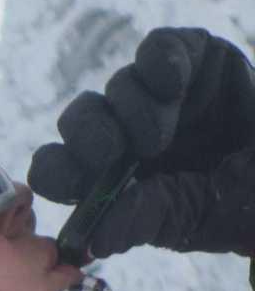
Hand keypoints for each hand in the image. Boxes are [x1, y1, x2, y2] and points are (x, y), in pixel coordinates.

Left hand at [28, 27, 254, 258]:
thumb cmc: (245, 203)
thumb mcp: (192, 218)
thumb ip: (143, 219)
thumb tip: (94, 242)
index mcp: (114, 175)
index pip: (60, 168)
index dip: (55, 170)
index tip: (71, 181)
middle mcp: (128, 131)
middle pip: (81, 120)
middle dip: (88, 135)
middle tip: (111, 152)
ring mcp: (158, 93)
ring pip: (118, 87)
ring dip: (133, 112)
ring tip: (160, 138)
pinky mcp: (193, 58)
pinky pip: (160, 48)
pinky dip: (159, 61)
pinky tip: (170, 83)